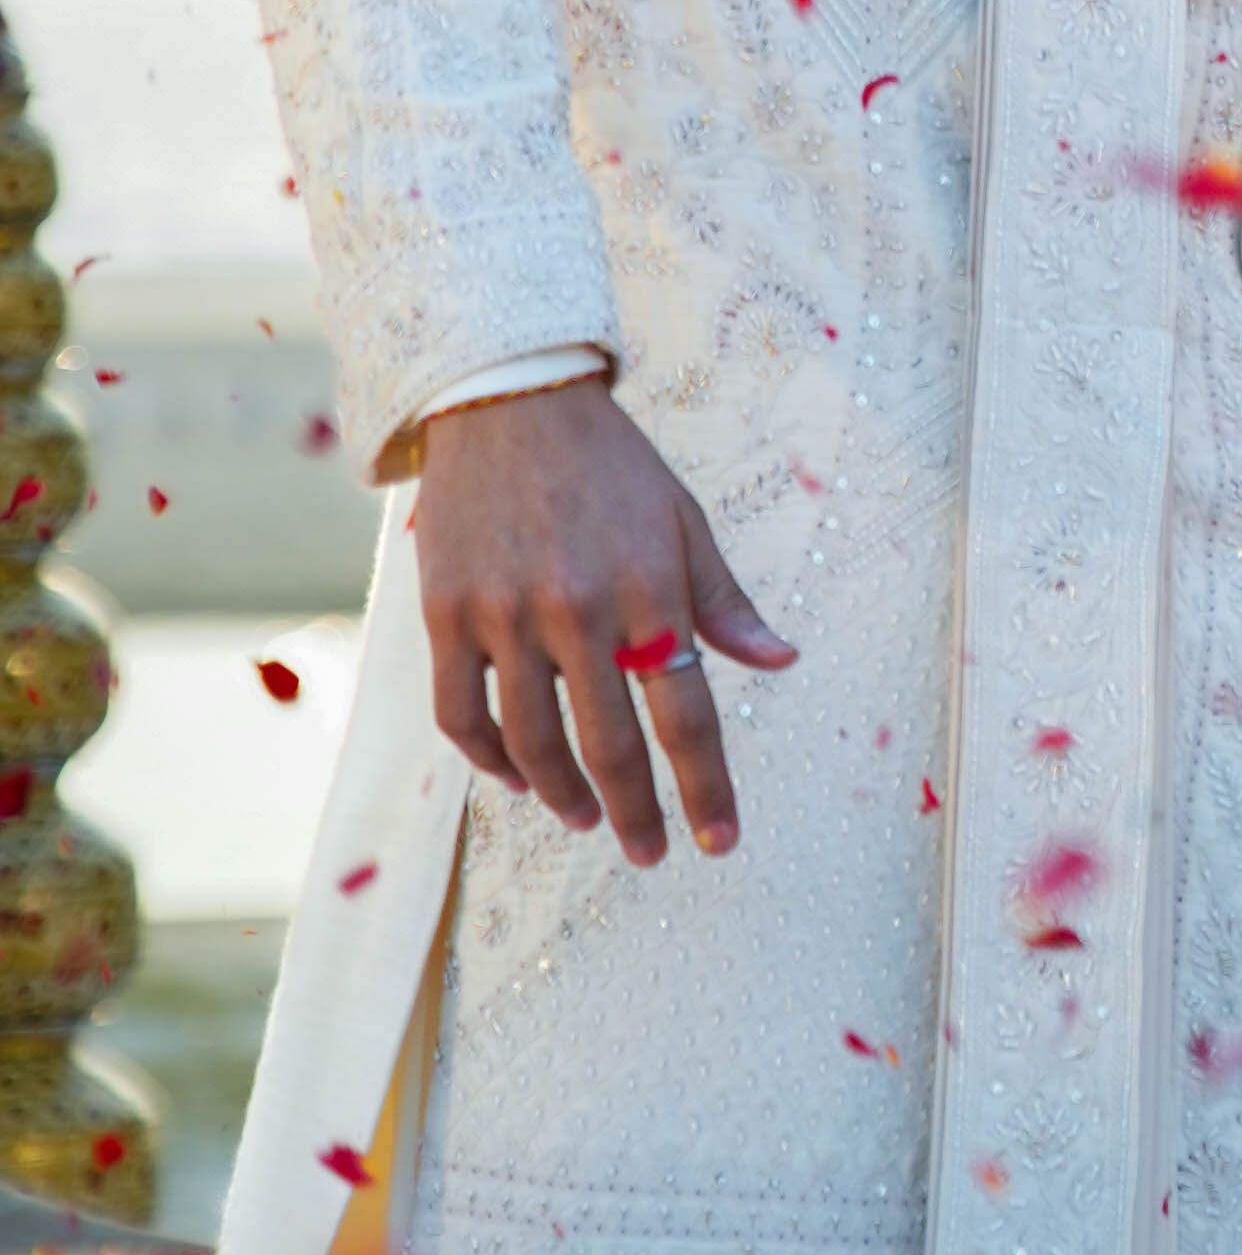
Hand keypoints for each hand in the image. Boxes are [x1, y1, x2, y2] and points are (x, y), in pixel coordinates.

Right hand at [413, 377, 797, 864]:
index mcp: (650, 589)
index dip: (705, 789)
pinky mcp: (446, 612)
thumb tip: (782, 663)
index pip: (686, 715)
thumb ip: (726, 601)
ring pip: (533, 742)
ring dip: (563, 796)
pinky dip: (489, 759)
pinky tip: (516, 778)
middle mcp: (580, 609)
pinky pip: (462, 713)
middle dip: (636, 814)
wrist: (510, 400)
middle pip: (611, 746)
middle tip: (648, 854)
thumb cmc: (612, 465)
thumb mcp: (684, 520)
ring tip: (586, 818)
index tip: (719, 841)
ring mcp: (506, 613)